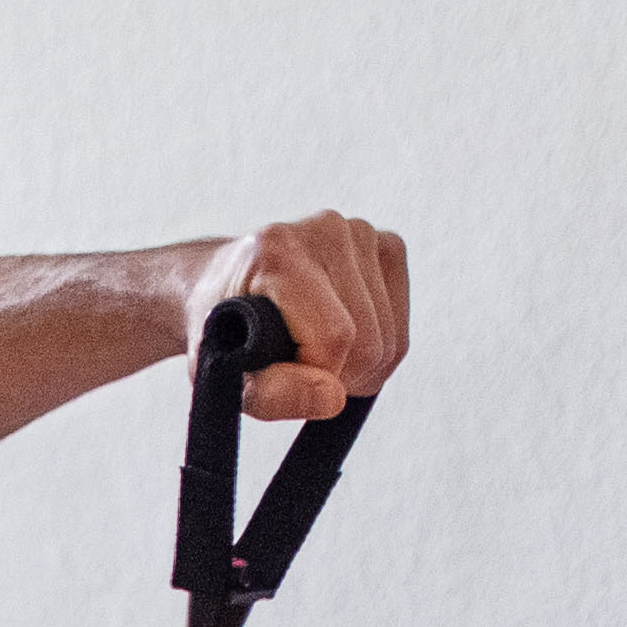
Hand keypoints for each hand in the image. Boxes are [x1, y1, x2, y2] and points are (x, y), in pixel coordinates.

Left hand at [191, 217, 407, 418]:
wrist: (224, 289)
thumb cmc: (224, 331)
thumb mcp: (228, 376)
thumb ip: (274, 395)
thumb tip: (332, 398)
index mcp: (278, 251)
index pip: (335, 337)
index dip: (318, 377)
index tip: (285, 376)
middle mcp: (326, 229)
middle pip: (371, 340)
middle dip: (342, 376)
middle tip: (301, 368)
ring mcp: (360, 233)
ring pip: (392, 339)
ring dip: (361, 367)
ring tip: (317, 353)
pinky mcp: (385, 245)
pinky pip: (403, 324)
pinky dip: (378, 348)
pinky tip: (344, 337)